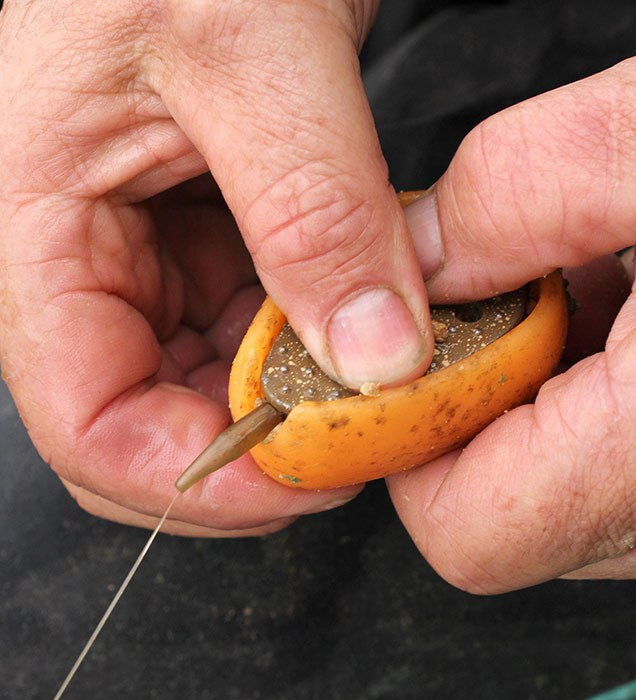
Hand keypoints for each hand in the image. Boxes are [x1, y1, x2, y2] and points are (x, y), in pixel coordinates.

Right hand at [0, 1, 434, 534]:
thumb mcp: (260, 50)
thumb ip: (316, 212)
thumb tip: (372, 357)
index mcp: (36, 224)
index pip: (83, 423)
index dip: (189, 479)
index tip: (300, 482)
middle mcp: (76, 256)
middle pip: (140, 423)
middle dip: (243, 453)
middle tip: (345, 446)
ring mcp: (136, 256)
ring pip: (196, 389)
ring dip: (279, 403)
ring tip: (358, 382)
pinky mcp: (195, 245)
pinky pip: (238, 336)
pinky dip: (297, 353)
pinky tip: (350, 329)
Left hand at [391, 58, 635, 588]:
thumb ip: (505, 201)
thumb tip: (409, 264)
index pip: (467, 528)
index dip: (413, 436)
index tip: (418, 342)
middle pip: (499, 516)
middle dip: (476, 401)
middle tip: (517, 294)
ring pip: (548, 494)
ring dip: (533, 394)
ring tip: (596, 292)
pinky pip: (597, 469)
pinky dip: (584, 395)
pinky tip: (630, 313)